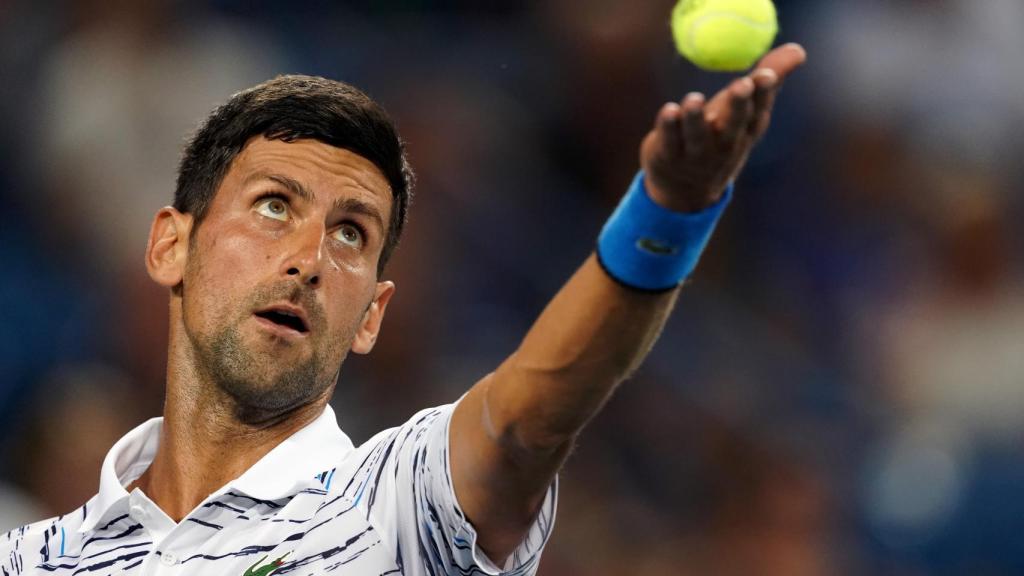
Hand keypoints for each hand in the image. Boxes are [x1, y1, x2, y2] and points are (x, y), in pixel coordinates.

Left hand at [640, 43, 806, 212]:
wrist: (687, 191)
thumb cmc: (721, 137)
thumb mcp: (745, 113)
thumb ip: (767, 80)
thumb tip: (798, 50)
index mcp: (745, 130)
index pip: (757, 110)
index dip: (762, 94)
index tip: (766, 74)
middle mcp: (723, 143)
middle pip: (732, 125)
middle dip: (738, 106)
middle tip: (742, 84)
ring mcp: (696, 153)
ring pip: (697, 135)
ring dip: (695, 118)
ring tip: (693, 99)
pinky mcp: (667, 156)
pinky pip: (668, 140)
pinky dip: (667, 126)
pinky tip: (669, 110)